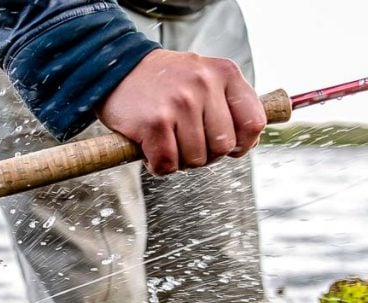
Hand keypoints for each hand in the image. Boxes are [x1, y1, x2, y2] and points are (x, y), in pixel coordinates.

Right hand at [95, 49, 266, 175]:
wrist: (116, 70)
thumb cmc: (163, 81)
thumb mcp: (204, 76)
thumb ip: (228, 102)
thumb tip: (250, 142)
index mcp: (224, 73)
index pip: (253, 123)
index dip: (242, 144)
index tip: (227, 147)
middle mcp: (204, 85)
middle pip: (222, 147)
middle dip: (205, 155)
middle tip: (186, 144)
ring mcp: (179, 104)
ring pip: (195, 159)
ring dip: (179, 160)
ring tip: (166, 142)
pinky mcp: (154, 122)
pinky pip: (167, 163)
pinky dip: (158, 165)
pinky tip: (150, 150)